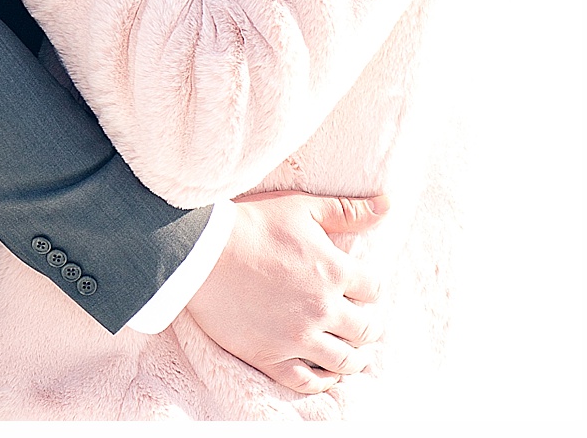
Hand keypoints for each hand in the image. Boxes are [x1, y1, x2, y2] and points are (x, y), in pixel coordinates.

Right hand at [186, 190, 389, 394]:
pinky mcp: (270, 355)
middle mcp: (322, 309)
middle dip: (368, 327)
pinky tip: (324, 374)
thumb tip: (388, 205)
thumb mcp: (300, 207)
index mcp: (334, 272)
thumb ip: (346, 210)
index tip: (360, 291)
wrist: (198, 249)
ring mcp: (297, 336)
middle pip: (366, 330)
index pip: (374, 289)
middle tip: (362, 325)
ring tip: (352, 353)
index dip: (369, 289)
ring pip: (344, 361)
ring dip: (354, 358)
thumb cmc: (249, 223)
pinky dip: (322, 381)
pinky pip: (307, 381)